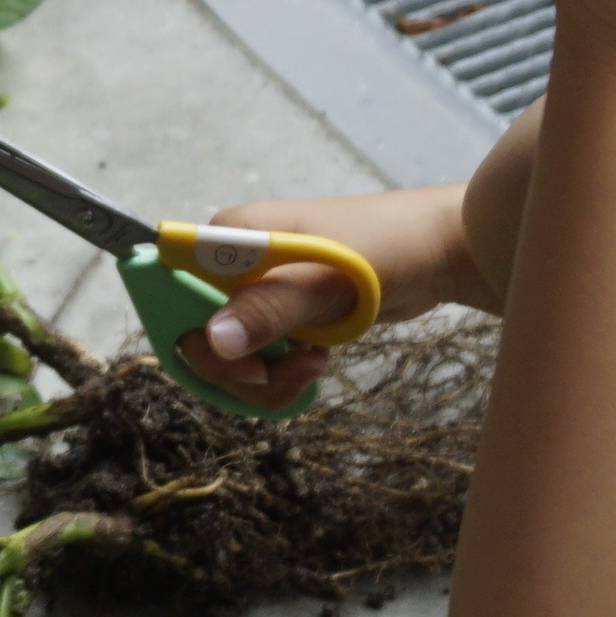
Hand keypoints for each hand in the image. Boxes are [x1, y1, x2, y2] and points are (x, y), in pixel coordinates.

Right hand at [172, 183, 474, 407]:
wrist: (442, 248)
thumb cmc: (384, 248)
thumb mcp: (325, 281)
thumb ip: (269, 309)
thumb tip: (213, 341)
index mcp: (227, 238)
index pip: (173, 294)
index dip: (194, 338)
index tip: (243, 364)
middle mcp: (232, 264)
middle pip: (198, 335)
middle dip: (237, 370)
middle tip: (286, 375)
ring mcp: (259, 291)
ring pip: (230, 356)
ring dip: (266, 378)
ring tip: (312, 368)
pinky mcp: (284, 313)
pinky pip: (260, 358)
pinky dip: (282, 375)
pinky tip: (316, 365)